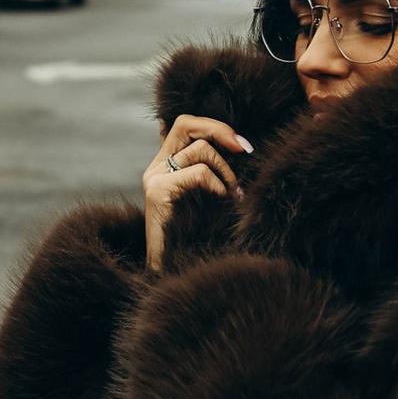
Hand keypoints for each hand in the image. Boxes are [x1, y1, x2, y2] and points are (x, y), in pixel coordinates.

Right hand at [143, 111, 252, 269]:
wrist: (172, 274)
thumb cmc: (196, 239)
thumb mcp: (208, 199)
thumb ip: (214, 174)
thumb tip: (239, 147)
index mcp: (165, 166)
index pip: (185, 125)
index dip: (215, 126)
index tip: (242, 145)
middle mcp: (156, 168)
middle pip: (187, 124)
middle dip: (219, 130)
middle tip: (243, 149)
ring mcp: (154, 179)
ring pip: (199, 150)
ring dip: (226, 170)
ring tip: (232, 194)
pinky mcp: (158, 192)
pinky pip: (198, 173)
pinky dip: (217, 185)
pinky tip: (222, 201)